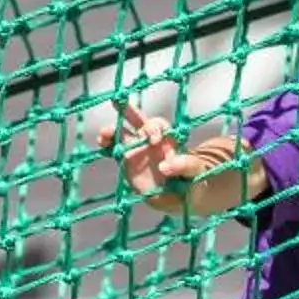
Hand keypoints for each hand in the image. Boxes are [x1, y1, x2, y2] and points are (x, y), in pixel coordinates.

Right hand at [94, 99, 211, 207]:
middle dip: (128, 111)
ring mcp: (137, 150)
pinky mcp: (127, 163)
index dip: (154, 130)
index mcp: (168, 139)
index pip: (158, 126)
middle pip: (137, 121)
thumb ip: (184, 165)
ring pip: (122, 134)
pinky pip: (114, 151)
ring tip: (103, 135)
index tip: (154, 142)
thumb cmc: (194, 179)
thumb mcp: (195, 171)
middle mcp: (151, 141)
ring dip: (112, 131)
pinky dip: (107, 146)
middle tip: (117, 103)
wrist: (183, 196)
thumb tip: (165, 166)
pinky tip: (102, 145)